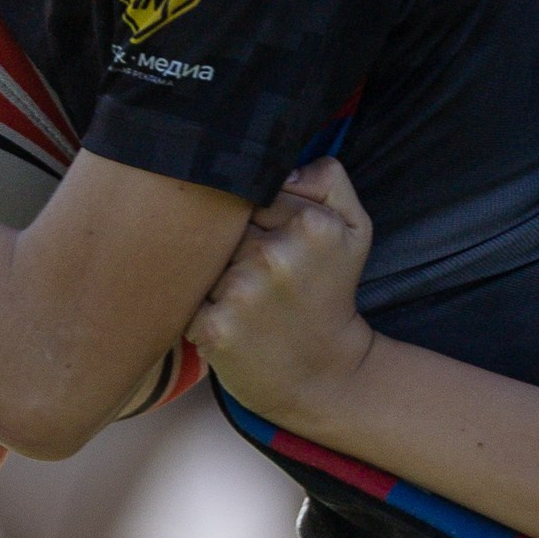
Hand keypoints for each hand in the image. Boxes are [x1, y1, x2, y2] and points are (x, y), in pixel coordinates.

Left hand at [187, 157, 379, 428]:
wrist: (326, 375)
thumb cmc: (332, 293)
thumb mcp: (354, 229)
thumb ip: (328, 178)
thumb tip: (282, 162)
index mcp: (312, 223)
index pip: (252, 189)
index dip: (257, 214)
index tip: (274, 239)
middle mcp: (275, 254)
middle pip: (224, 222)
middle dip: (233, 242)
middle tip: (259, 273)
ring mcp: (241, 292)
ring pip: (201, 256)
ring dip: (214, 274)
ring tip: (245, 298)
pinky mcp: (213, 327)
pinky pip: (184, 295)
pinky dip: (200, 307)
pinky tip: (229, 321)